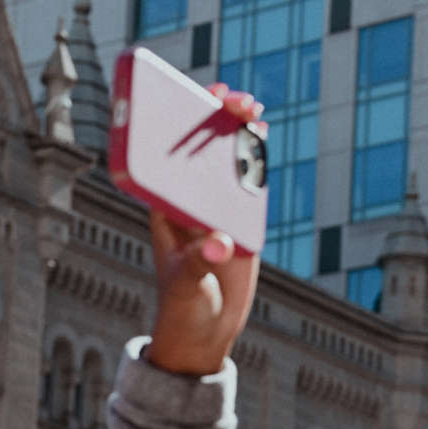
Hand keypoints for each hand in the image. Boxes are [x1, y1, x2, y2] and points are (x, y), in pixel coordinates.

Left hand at [144, 88, 262, 376]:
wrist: (205, 330)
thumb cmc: (183, 305)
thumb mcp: (188, 281)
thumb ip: (202, 259)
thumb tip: (221, 241)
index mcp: (166, 207)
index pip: (167, 153)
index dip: (176, 119)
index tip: (190, 98)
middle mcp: (188, 199)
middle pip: (199, 147)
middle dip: (214, 115)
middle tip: (233, 99)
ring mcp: (215, 207)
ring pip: (225, 158)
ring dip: (237, 130)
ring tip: (252, 109)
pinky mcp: (240, 219)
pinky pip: (247, 181)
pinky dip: (256, 156)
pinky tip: (262, 132)